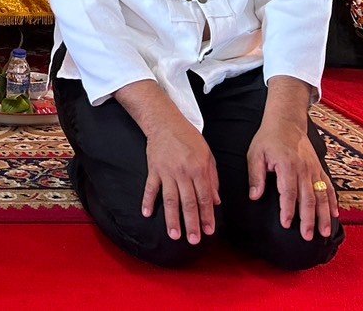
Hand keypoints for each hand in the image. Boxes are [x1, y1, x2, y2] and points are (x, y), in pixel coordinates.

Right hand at [141, 119, 218, 243]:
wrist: (165, 122)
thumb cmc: (189, 138)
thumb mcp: (207, 155)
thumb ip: (213, 179)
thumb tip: (216, 201)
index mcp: (199, 169)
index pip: (204, 198)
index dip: (207, 216)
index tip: (209, 231)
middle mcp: (183, 172)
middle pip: (188, 202)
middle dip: (192, 223)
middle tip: (193, 240)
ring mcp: (166, 171)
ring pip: (170, 199)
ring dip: (172, 218)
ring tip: (174, 235)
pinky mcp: (153, 169)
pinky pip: (150, 187)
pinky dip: (147, 200)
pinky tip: (146, 213)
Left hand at [248, 117, 337, 239]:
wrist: (286, 122)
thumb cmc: (268, 139)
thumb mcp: (255, 154)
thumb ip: (256, 176)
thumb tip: (254, 197)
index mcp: (287, 166)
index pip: (288, 192)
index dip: (288, 209)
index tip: (286, 224)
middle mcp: (304, 169)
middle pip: (308, 198)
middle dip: (308, 219)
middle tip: (307, 237)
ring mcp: (314, 169)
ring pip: (321, 195)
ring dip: (323, 215)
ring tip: (324, 232)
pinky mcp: (319, 169)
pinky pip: (328, 187)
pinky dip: (332, 201)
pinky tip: (334, 215)